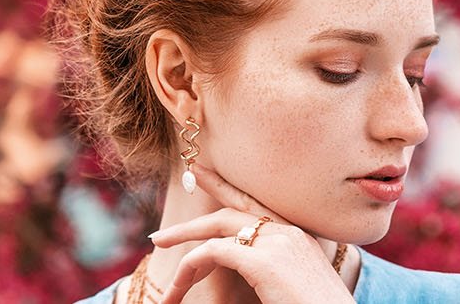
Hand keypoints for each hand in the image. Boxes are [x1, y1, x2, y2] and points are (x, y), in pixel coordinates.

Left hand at [148, 162, 353, 303]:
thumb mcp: (294, 282)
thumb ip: (272, 269)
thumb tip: (248, 269)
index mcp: (298, 234)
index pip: (255, 204)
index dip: (225, 187)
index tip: (201, 174)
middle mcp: (287, 231)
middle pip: (229, 214)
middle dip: (192, 222)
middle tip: (161, 236)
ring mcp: (276, 243)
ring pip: (215, 233)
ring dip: (183, 250)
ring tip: (163, 273)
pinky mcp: (263, 261)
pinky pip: (212, 253)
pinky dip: (190, 268)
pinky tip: (178, 284)